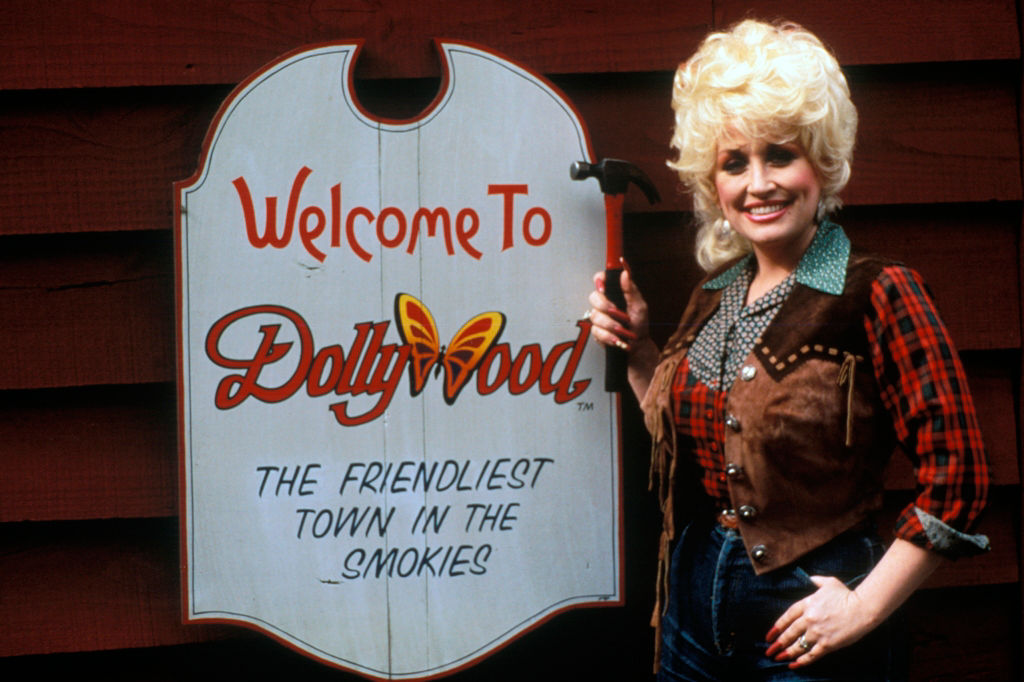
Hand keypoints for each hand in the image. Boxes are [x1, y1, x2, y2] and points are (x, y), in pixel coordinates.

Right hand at [586, 264, 648, 351]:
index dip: (599, 280)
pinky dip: (608, 336)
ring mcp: (599, 317)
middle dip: (605, 306)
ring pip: (595, 316)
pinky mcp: (596, 331)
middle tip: (616, 312)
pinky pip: (596, 331)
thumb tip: (625, 273)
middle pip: (593, 297)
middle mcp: (605, 303)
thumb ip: (631, 290)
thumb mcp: (639, 306)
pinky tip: (617, 338)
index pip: (601, 279)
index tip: (604, 288)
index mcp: (615, 294)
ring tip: (622, 330)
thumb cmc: (639, 324)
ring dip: (610, 324)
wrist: (637, 345)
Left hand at [764, 576, 878, 668]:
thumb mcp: (829, 582)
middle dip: (778, 643)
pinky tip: (794, 664)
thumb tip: (810, 578)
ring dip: (786, 653)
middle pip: (789, 633)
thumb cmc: (847, 594)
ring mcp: (817, 632)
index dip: (776, 627)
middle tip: (769, 650)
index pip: (786, 617)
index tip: (769, 635)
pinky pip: (811, 655)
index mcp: (807, 604)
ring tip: (779, 658)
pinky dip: (802, 660)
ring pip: (798, 645)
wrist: (863, 608)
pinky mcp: (828, 644)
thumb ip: (816, 580)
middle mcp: (809, 619)